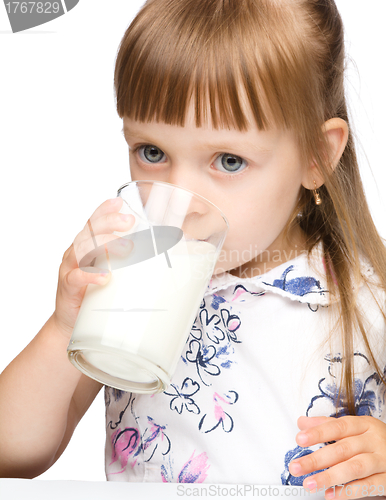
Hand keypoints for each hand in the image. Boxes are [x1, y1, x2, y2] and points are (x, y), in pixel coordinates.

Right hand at [52, 197, 134, 337]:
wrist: (71, 323)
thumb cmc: (96, 294)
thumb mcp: (115, 274)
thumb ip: (131, 263)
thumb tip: (167, 258)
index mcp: (87, 246)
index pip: (94, 222)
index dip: (105, 210)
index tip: (120, 202)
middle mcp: (76, 253)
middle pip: (90, 230)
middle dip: (110, 222)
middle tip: (129, 223)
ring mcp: (70, 269)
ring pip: (82, 249)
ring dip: (105, 245)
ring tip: (126, 248)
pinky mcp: (68, 288)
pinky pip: (76, 277)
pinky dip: (90, 275)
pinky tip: (105, 276)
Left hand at [289, 415, 385, 498]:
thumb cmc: (374, 440)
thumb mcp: (355, 428)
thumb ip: (328, 425)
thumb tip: (302, 423)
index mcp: (364, 425)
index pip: (338, 427)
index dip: (318, 432)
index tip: (299, 439)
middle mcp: (373, 441)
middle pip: (342, 449)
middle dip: (317, 459)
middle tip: (296, 466)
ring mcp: (382, 460)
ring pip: (354, 468)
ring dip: (329, 477)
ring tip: (309, 483)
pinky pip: (368, 486)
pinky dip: (348, 492)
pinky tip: (331, 494)